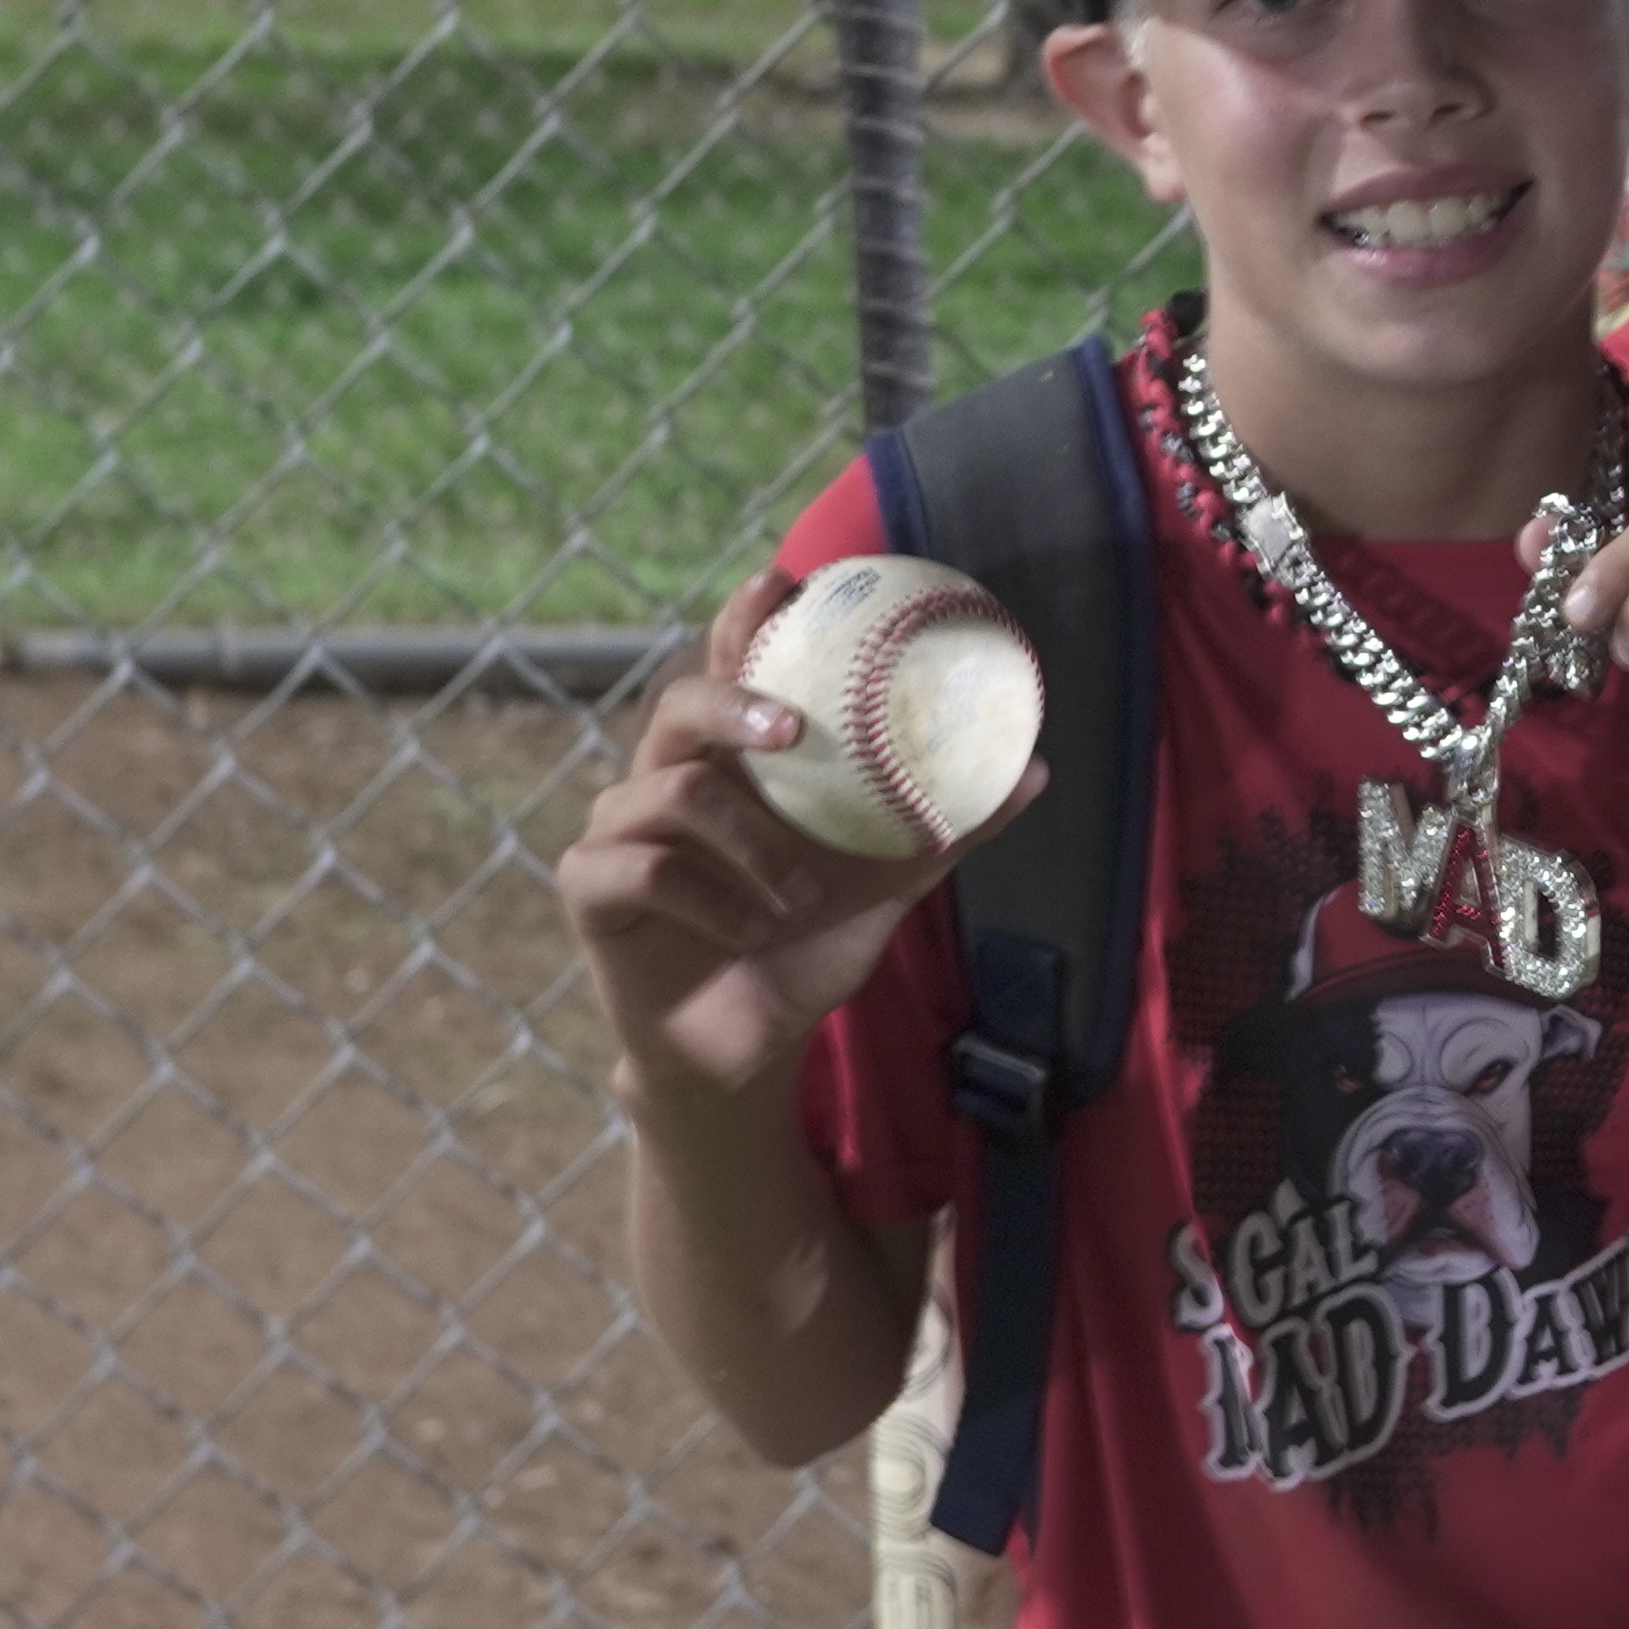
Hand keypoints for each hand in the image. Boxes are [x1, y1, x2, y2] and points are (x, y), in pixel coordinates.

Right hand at [556, 568, 1016, 1110]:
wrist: (750, 1047)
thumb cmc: (803, 949)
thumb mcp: (887, 885)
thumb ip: (948, 828)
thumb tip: (1037, 768)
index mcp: (733, 765)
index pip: (729, 669)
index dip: (744, 621)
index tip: (781, 581)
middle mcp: (668, 780)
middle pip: (679, 706)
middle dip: (734, 704)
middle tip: (791, 730)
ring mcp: (619, 829)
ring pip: (673, 792)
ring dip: (750, 844)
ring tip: (797, 897)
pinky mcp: (591, 886)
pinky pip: (645, 866)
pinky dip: (712, 900)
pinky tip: (748, 932)